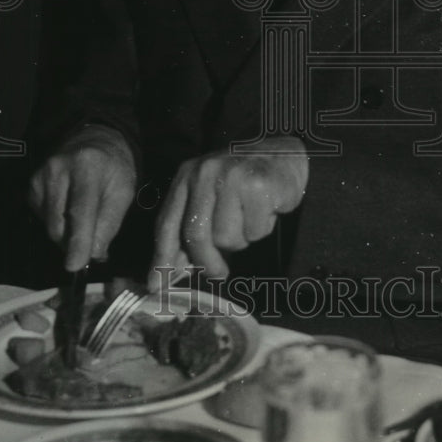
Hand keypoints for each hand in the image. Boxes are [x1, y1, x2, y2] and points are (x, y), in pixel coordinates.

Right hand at [28, 126, 136, 270]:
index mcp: (87, 166)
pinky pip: (42, 218)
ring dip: (66, 234)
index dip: (78, 240)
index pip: (80, 209)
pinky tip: (68, 208)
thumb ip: (110, 223)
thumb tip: (94, 255)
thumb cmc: (114, 167)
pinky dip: (57, 222)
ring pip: (49, 226)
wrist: (94, 139)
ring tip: (83, 219)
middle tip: (91, 243)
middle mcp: (57, 169)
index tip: (76, 266)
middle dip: (74, 243)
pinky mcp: (31, 186)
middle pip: (59, 224)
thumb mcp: (123, 191)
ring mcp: (39, 177)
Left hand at [148, 136, 307, 286]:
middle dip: (207, 262)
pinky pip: (253, 231)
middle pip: (196, 234)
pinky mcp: (257, 185)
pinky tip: (266, 209)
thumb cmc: (244, 183)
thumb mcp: (211, 197)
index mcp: (187, 175)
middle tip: (219, 273)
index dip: (161, 257)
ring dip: (242, 238)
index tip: (157, 286)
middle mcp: (204, 172)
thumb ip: (192, 227)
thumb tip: (172, 270)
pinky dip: (261, 228)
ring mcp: (230, 177)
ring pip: (226, 237)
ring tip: (249, 217)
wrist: (284, 155)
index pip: (167, 223)